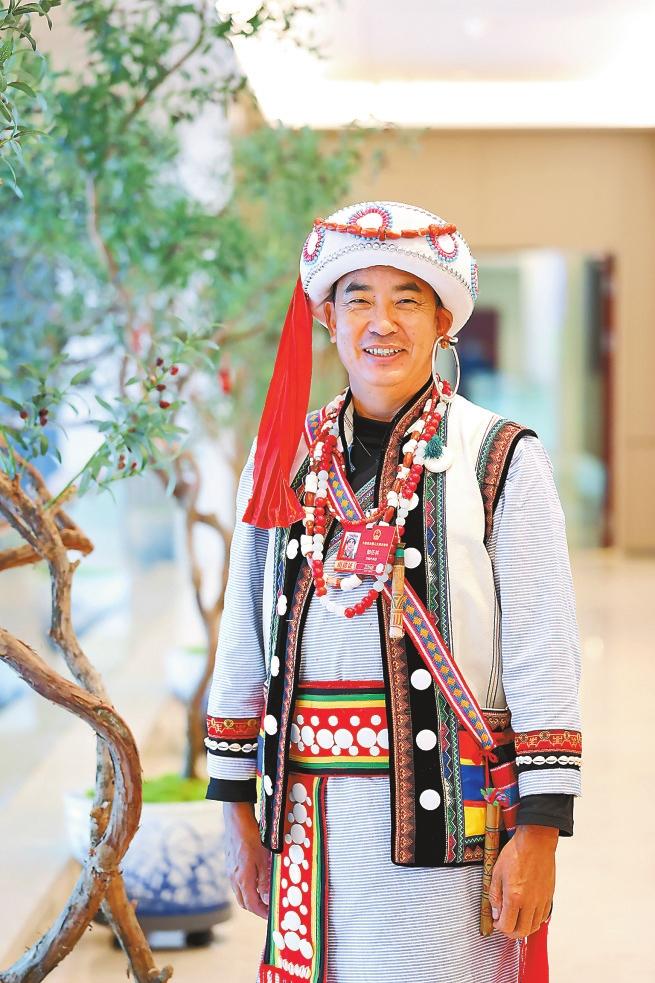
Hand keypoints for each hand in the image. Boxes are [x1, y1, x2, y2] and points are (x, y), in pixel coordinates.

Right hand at [223, 802, 270, 918]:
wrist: (236, 818)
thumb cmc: (251, 836)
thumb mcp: (263, 859)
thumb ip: (265, 881)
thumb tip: (267, 900)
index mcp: (242, 879)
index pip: (252, 905)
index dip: (262, 913)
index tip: (272, 915)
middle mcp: (233, 878)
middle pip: (244, 902)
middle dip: (257, 908)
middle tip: (270, 907)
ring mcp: (230, 870)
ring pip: (240, 892)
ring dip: (252, 896)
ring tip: (265, 894)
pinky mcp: (230, 862)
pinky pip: (237, 882)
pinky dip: (247, 886)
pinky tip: (256, 878)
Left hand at [489, 824, 557, 938]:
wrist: (536, 842)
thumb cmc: (515, 853)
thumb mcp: (496, 872)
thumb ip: (494, 895)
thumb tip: (496, 913)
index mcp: (514, 897)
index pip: (507, 926)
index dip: (499, 927)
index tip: (496, 921)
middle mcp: (530, 902)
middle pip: (522, 932)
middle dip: (511, 932)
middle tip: (505, 924)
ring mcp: (541, 900)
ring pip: (534, 927)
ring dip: (523, 927)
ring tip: (515, 918)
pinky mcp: (549, 896)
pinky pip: (543, 917)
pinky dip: (534, 919)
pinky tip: (527, 911)